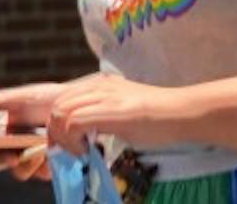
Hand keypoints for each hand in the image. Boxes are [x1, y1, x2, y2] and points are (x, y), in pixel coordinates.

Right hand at [0, 80, 81, 179]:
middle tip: (14, 156)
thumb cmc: (45, 99)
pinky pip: (41, 173)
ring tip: (41, 148)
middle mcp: (11, 148)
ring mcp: (29, 158)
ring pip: (20, 171)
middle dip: (4, 160)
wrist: (76, 104)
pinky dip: (46, 165)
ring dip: (28, 162)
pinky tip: (54, 153)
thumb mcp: (23, 97)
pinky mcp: (46, 165)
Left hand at [44, 74, 184, 154]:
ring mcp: (104, 94)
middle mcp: (99, 85)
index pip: (62, 100)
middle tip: (71, 151)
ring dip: (63, 138)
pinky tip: (88, 150)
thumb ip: (99, 116)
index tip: (66, 146)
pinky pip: (73, 122)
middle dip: (55, 133)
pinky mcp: (110, 108)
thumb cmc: (157, 118)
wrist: (180, 112)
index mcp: (100, 84)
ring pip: (60, 112)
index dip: (56, 126)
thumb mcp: (120, 111)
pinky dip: (73, 141)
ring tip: (80, 151)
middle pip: (56, 106)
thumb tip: (80, 135)